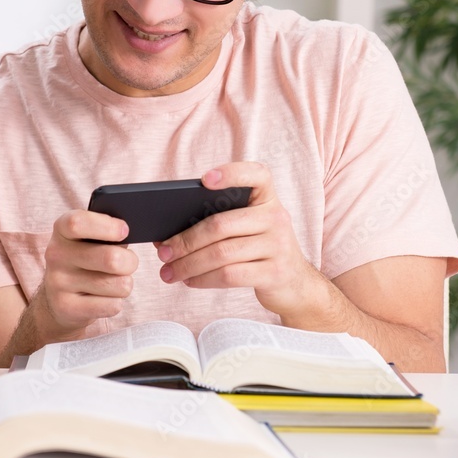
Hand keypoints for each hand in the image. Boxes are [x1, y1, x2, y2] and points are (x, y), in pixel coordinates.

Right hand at [27, 209, 136, 343]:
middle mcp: (56, 254)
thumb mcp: (89, 238)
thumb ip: (108, 232)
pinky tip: (101, 298)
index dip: (107, 227)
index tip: (124, 231)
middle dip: (130, 262)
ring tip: (110, 282)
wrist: (58, 298)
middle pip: (112, 259)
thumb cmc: (85, 260)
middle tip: (125, 263)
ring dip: (123, 284)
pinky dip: (115, 302)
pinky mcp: (66, 307)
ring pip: (119, 284)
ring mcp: (58, 282)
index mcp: (61, 230)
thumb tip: (130, 235)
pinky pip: (113, 305)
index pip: (78, 223)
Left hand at [155, 162, 325, 316]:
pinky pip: (230, 275)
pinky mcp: (275, 273)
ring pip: (221, 253)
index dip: (231, 174)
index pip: (257, 175)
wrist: (295, 284)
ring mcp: (278, 245)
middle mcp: (276, 217)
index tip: (204, 180)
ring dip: (188, 265)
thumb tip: (163, 237)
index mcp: (266, 198)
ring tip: (169, 272)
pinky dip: (203, 279)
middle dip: (185, 241)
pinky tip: (190, 281)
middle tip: (163, 253)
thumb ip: (214, 223)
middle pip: (220, 225)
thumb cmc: (257, 250)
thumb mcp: (245, 229)